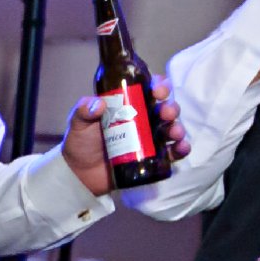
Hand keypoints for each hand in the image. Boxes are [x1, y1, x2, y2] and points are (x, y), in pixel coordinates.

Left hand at [61, 74, 190, 195]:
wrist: (79, 174)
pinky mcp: (153, 158)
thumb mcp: (78, 123)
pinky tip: (180, 148)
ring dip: (177, 127)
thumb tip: (99, 105)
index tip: (157, 91)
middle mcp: (144, 119)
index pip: (150, 89)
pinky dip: (181, 148)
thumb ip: (83, 110)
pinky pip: (172, 152)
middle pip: (165, 107)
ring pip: (172, 128)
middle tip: (165, 113)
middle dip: (170, 108)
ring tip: (173, 133)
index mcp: (129, 105)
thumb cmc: (80, 143)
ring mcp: (150, 139)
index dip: (159, 86)